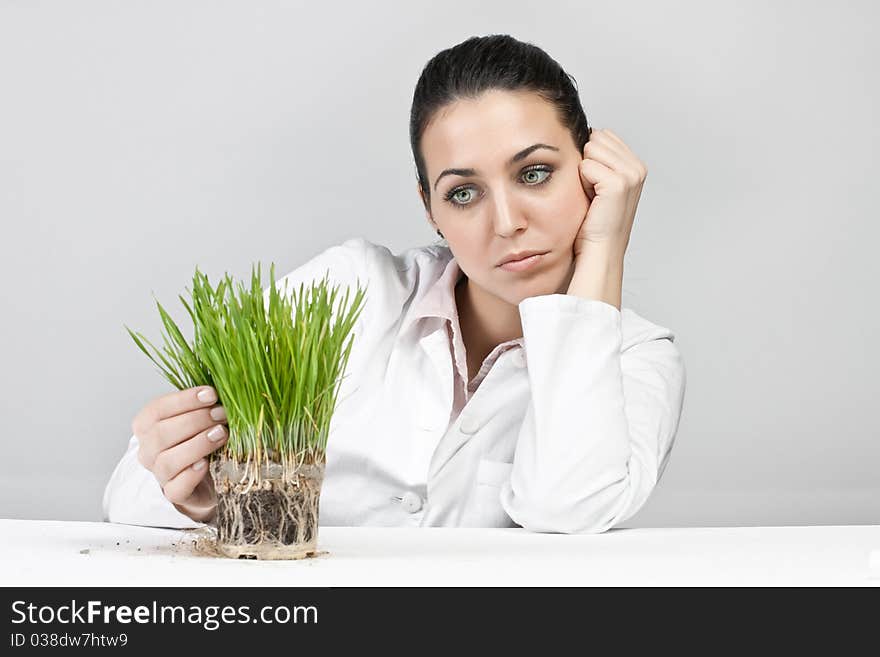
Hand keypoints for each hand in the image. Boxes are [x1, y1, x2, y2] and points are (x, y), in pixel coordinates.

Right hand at [131, 385, 227, 521]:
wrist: (206, 477)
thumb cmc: (200, 439)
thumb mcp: (199, 417)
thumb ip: (203, 404)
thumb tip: (226, 385)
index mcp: (147, 425)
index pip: (157, 409)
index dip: (184, 400)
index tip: (212, 393)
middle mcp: (148, 450)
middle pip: (161, 433)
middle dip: (196, 420)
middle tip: (222, 414)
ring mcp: (159, 474)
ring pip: (168, 460)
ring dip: (197, 444)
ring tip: (221, 433)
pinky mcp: (174, 494)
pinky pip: (176, 487)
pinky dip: (191, 475)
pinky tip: (207, 464)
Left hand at [575, 128, 647, 257]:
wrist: (599, 249)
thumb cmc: (594, 221)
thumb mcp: (600, 182)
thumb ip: (600, 157)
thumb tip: (586, 132)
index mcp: (636, 165)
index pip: (602, 135)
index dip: (591, 159)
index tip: (596, 185)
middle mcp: (638, 168)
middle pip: (596, 139)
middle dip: (587, 163)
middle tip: (594, 191)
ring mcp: (631, 175)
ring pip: (590, 150)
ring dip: (584, 173)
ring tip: (593, 195)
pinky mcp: (618, 183)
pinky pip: (586, 165)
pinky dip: (582, 182)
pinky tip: (592, 199)